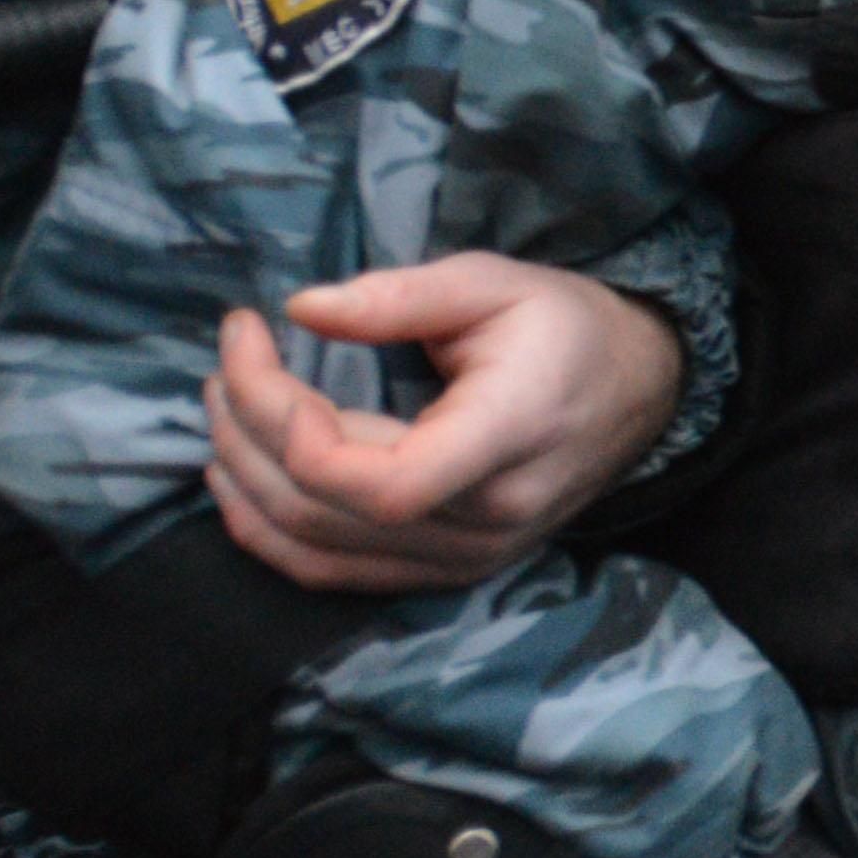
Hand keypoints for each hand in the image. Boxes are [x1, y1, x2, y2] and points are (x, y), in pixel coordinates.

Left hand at [196, 257, 686, 593]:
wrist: (637, 393)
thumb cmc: (564, 328)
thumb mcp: (494, 284)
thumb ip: (399, 297)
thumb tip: (301, 309)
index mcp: (509, 438)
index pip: (384, 485)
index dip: (295, 432)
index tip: (266, 343)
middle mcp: (489, 518)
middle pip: (323, 507)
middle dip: (245, 427)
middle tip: (228, 354)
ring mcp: (467, 558)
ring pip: (310, 546)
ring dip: (241, 478)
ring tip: (221, 406)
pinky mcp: (446, 571)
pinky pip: (328, 573)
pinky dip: (265, 531)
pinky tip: (237, 477)